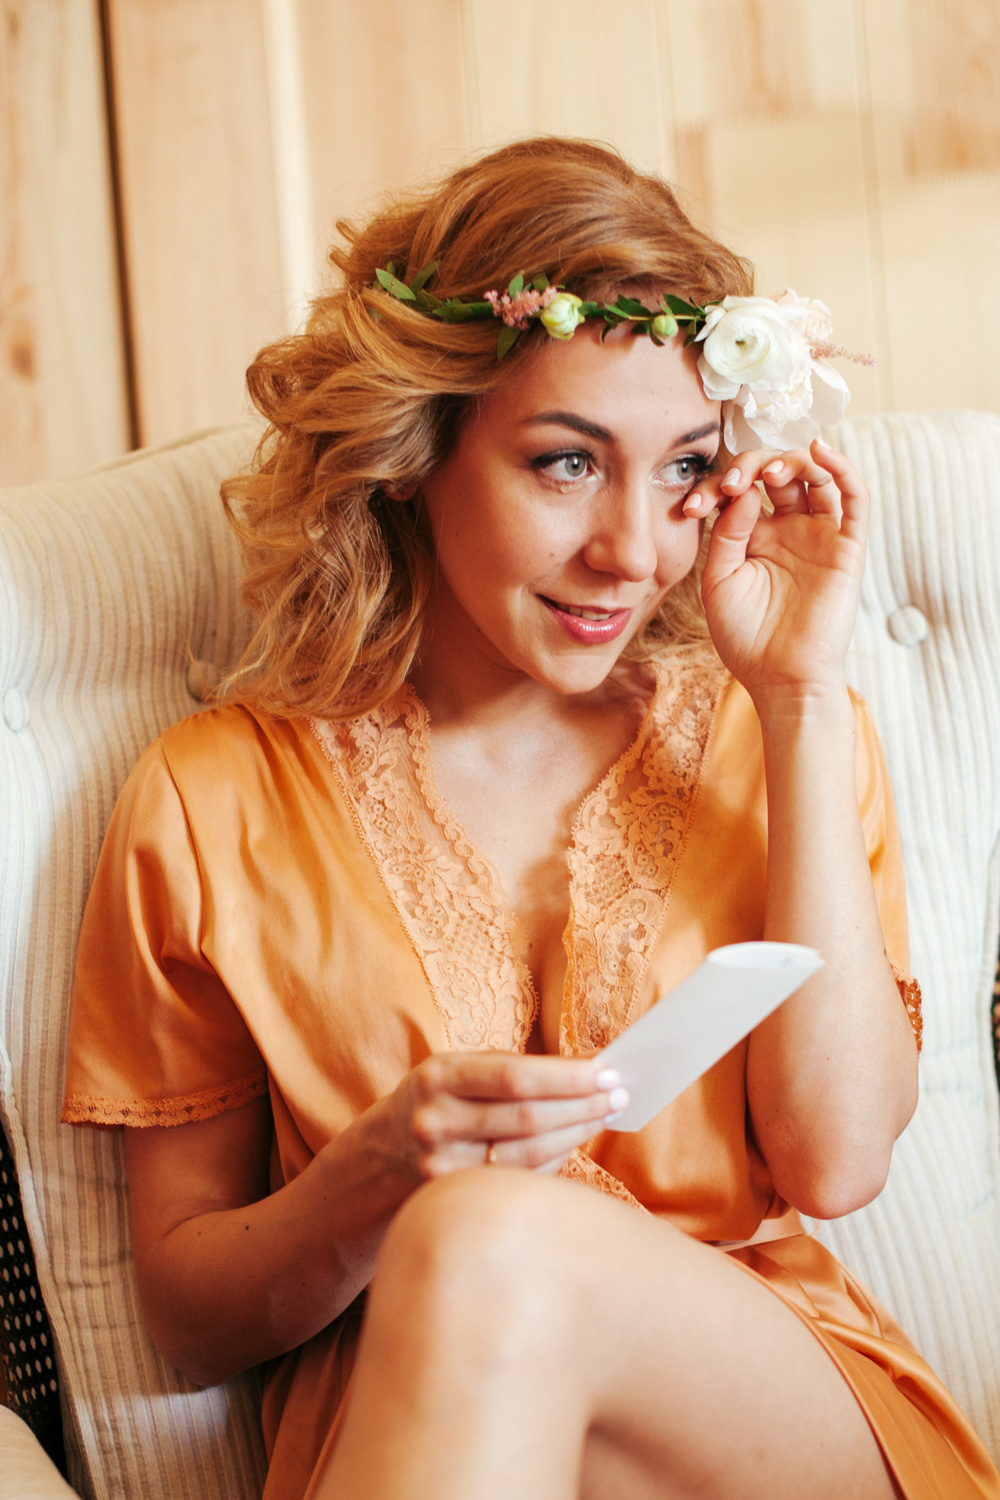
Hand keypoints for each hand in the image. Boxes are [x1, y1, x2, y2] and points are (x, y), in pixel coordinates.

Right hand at [373, 1052, 628, 1179]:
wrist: (387, 1149)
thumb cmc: (444, 1096)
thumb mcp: (462, 1069)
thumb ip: (515, 1070)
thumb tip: (591, 1071)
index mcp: (439, 1076)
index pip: (515, 1078)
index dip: (566, 1077)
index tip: (607, 1071)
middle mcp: (436, 1122)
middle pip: (528, 1118)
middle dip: (581, 1104)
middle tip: (619, 1093)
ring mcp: (443, 1166)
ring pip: (530, 1154)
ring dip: (577, 1132)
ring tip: (605, 1113)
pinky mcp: (456, 1198)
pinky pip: (521, 1179)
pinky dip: (556, 1158)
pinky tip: (576, 1141)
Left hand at [684, 440, 868, 705]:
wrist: (781, 678)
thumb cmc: (746, 638)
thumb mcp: (719, 582)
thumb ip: (726, 535)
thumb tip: (743, 493)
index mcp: (754, 537)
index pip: (740, 491)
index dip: (717, 487)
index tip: (692, 506)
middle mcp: (788, 530)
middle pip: (777, 473)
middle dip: (753, 466)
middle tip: (736, 483)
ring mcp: (819, 535)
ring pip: (815, 476)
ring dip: (792, 461)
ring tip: (768, 473)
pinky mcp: (847, 547)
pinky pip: (854, 498)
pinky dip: (840, 468)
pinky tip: (819, 450)